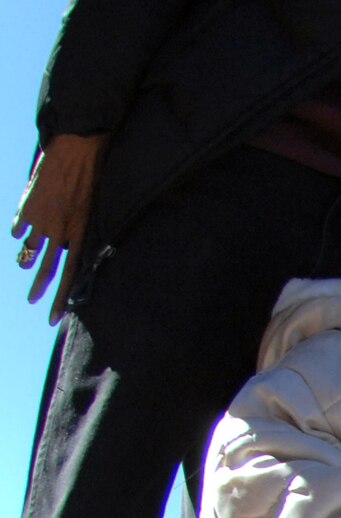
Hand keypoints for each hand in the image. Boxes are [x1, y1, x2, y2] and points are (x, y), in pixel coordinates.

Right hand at [13, 133, 103, 321]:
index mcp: (82, 235)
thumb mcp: (94, 210)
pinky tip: (18, 237)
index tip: (54, 317)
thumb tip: (73, 246)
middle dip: (39, 289)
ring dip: (26, 259)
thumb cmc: (94, 178)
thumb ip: (82, 230)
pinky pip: (20, 227)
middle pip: (48, 269)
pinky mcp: (29, 206)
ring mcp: (43, 219)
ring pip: (31, 249)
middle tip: (31, 302)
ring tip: (23, 265)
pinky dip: (19, 232)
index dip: (62, 298)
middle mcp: (61, 231)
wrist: (77, 149)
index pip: (72, 275)